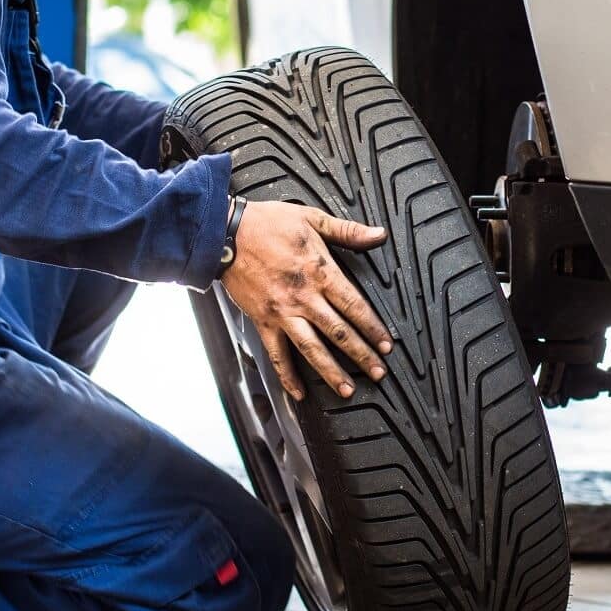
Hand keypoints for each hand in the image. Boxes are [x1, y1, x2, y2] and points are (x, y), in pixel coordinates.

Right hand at [219, 199, 392, 400]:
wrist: (224, 233)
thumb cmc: (266, 224)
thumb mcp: (312, 218)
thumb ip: (348, 231)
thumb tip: (379, 234)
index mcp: (320, 272)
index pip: (354, 306)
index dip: (373, 328)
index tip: (386, 345)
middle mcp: (303, 297)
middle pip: (339, 332)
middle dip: (361, 355)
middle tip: (378, 373)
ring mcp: (282, 312)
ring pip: (311, 349)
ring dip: (330, 372)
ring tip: (347, 390)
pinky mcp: (263, 321)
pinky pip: (277, 354)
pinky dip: (287, 376)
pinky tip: (298, 392)